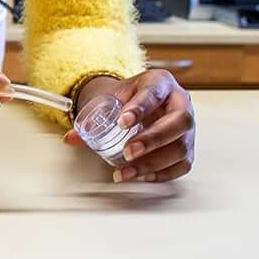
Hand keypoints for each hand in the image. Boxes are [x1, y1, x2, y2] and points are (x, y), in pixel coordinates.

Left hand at [63, 70, 195, 182]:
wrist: (141, 102)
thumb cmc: (128, 98)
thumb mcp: (111, 97)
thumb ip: (92, 116)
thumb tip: (70, 138)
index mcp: (160, 82)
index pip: (154, 93)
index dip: (140, 108)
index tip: (122, 122)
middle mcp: (181, 102)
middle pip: (179, 121)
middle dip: (152, 139)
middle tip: (127, 151)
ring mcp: (189, 126)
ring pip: (181, 146)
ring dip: (153, 162)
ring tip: (127, 170)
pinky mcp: (187, 146)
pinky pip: (183, 164)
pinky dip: (163, 173)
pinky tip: (142, 176)